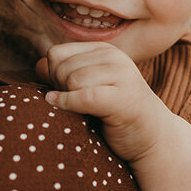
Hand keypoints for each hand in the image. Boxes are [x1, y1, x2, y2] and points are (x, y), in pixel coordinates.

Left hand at [35, 42, 171, 163]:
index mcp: (104, 51)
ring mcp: (122, 76)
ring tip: (82, 112)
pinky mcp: (124, 98)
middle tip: (75, 106)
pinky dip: (70, 105)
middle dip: (59, 89)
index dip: (53, 76)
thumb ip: (63, 77)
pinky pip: (83, 96)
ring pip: (72, 80)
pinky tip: (70, 113)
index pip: (57, 53)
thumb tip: (37, 65)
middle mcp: (115, 57)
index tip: (66, 94)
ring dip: (68, 100)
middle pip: (62, 67)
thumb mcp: (88, 90)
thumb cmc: (116, 116)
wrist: (153, 139)